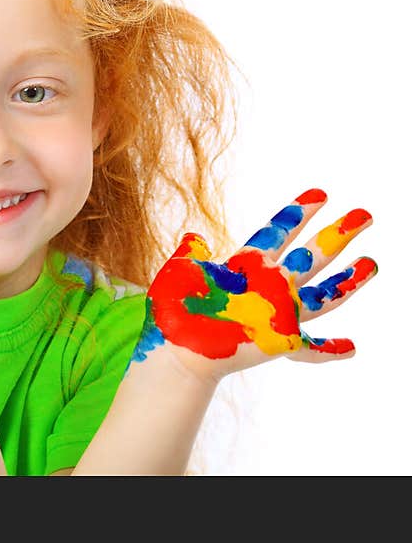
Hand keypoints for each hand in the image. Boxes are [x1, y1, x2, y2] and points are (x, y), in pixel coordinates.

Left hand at [132, 188, 376, 382]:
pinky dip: (330, 350)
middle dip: (337, 235)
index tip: (320, 192)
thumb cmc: (170, 310)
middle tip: (364, 214)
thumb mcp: (180, 272)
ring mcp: (274, 315)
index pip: (277, 233)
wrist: (171, 349)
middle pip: (309, 256)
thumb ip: (191, 253)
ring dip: (347, 281)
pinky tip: (352, 347)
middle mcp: (265, 287)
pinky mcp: (276, 343)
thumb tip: (194, 236)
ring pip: (321, 295)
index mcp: (244, 267)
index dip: (298, 213)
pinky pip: (310, 349)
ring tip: (372, 263)